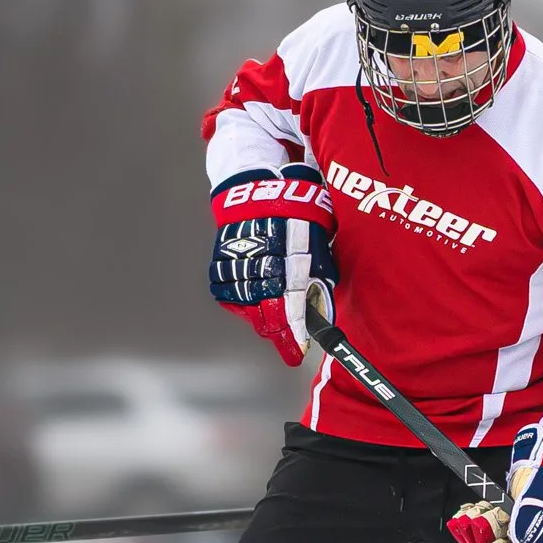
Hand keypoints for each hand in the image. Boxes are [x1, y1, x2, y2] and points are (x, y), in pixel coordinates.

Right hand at [208, 164, 337, 365]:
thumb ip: (320, 274)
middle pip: (265, 316)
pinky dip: (238, 299)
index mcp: (287, 264)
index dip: (293, 336)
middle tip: (287, 337)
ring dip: (259, 314)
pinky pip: (226, 293)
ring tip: (270, 310)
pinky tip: (250, 293)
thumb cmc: (295, 214)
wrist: (256, 189)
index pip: (290, 311)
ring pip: (246, 308)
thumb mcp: (318, 242)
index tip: (296, 352)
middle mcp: (260, 268)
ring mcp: (237, 266)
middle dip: (277, 331)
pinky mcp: (220, 262)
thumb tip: (323, 306)